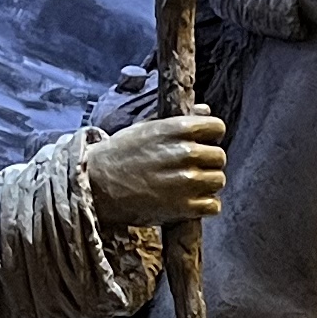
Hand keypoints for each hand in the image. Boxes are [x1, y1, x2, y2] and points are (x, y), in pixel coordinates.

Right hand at [83, 113, 228, 226]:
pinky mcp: (183, 207)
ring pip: (218, 180)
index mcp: (176, 129)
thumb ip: (180, 120)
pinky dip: (205, 205)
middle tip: (191, 168)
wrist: (97, 185)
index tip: (201, 144)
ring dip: (207, 184)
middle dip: (208, 162)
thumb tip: (206, 110)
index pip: (217, 127)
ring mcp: (185, 182)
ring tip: (188, 186)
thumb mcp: (147, 128)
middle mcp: (184, 153)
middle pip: (220, 157)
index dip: (211, 136)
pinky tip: (190, 202)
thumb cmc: (120, 154)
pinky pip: (213, 205)